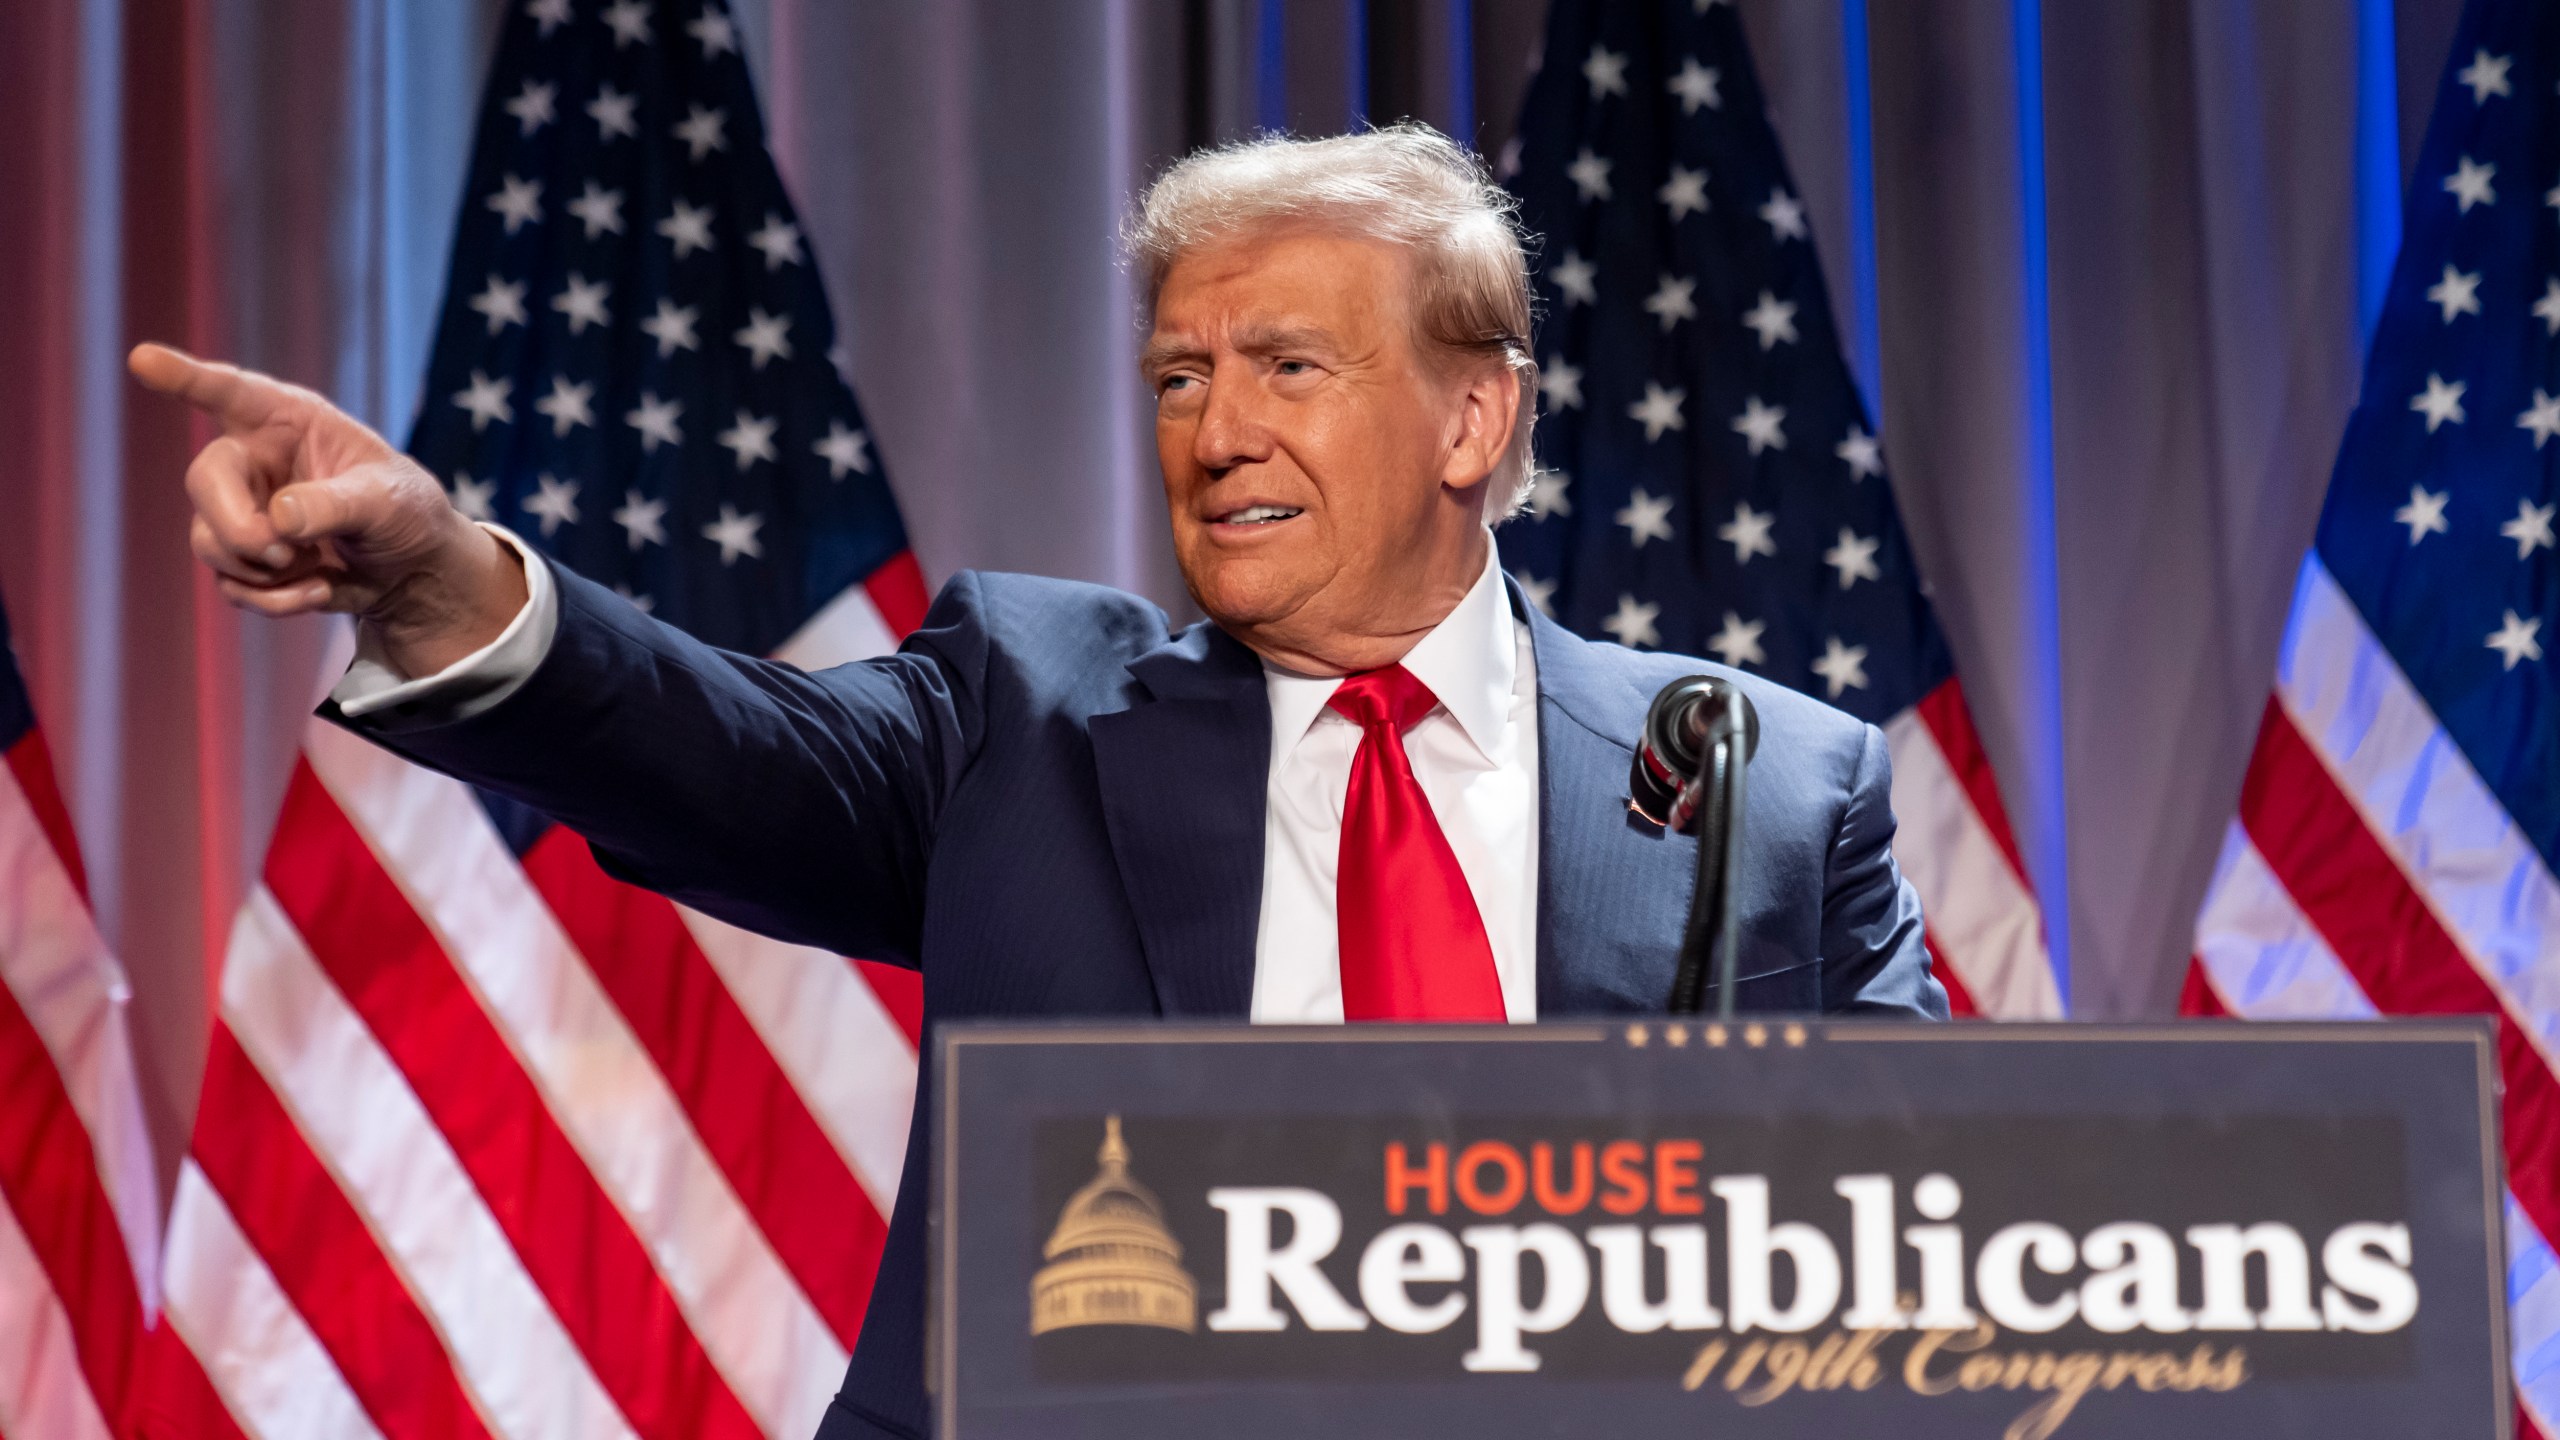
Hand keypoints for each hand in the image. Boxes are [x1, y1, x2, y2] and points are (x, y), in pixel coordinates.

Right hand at [129, 343, 527, 676]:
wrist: (413, 571)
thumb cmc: (406, 513)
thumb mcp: (390, 501)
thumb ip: (337, 504)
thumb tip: (279, 519)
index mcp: (291, 421)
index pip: (232, 392)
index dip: (185, 377)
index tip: (144, 359)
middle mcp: (255, 459)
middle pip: (204, 481)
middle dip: (237, 527)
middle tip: (279, 551)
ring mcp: (243, 510)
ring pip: (208, 540)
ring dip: (262, 568)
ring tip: (314, 565)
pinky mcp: (245, 558)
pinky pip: (230, 583)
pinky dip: (273, 599)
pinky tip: (317, 589)